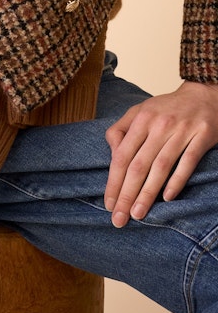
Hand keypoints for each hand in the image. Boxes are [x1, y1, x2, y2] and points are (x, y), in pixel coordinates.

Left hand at [104, 81, 217, 227]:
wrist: (203, 95)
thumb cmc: (167, 108)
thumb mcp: (139, 111)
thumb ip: (122, 130)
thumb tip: (112, 153)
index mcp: (141, 119)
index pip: (123, 155)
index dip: (114, 181)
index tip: (108, 203)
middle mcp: (159, 125)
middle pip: (139, 164)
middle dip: (127, 193)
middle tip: (119, 218)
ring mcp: (181, 131)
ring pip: (161, 166)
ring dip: (148, 193)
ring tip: (138, 213)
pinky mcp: (202, 136)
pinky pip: (188, 162)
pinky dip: (177, 180)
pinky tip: (168, 198)